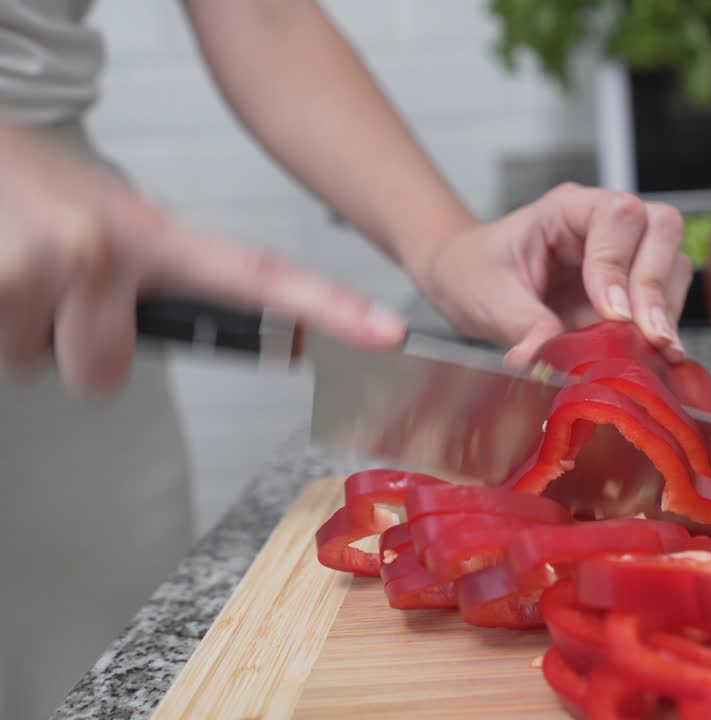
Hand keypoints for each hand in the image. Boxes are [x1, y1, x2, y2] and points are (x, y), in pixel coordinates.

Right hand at [0, 123, 406, 395]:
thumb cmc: (32, 189)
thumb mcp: (112, 225)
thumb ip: (155, 279)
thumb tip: (169, 334)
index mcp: (156, 235)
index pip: (257, 277)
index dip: (328, 310)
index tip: (385, 334)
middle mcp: (111, 247)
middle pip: (103, 371)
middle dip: (72, 349)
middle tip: (55, 297)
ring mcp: (54, 261)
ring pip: (39, 361)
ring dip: (21, 328)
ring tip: (16, 268)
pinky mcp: (1, 280)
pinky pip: (3, 352)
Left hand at [415, 183, 692, 365]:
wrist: (469, 283)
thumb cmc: (475, 271)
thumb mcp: (487, 297)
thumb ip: (520, 323)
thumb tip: (540, 359)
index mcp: (568, 209)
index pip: (616, 215)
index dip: (619, 263)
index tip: (610, 312)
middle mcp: (604, 224)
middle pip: (661, 228)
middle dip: (656, 284)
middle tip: (648, 335)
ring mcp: (625, 254)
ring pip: (673, 262)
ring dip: (667, 307)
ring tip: (655, 350)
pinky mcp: (631, 290)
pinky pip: (667, 298)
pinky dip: (666, 326)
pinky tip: (660, 357)